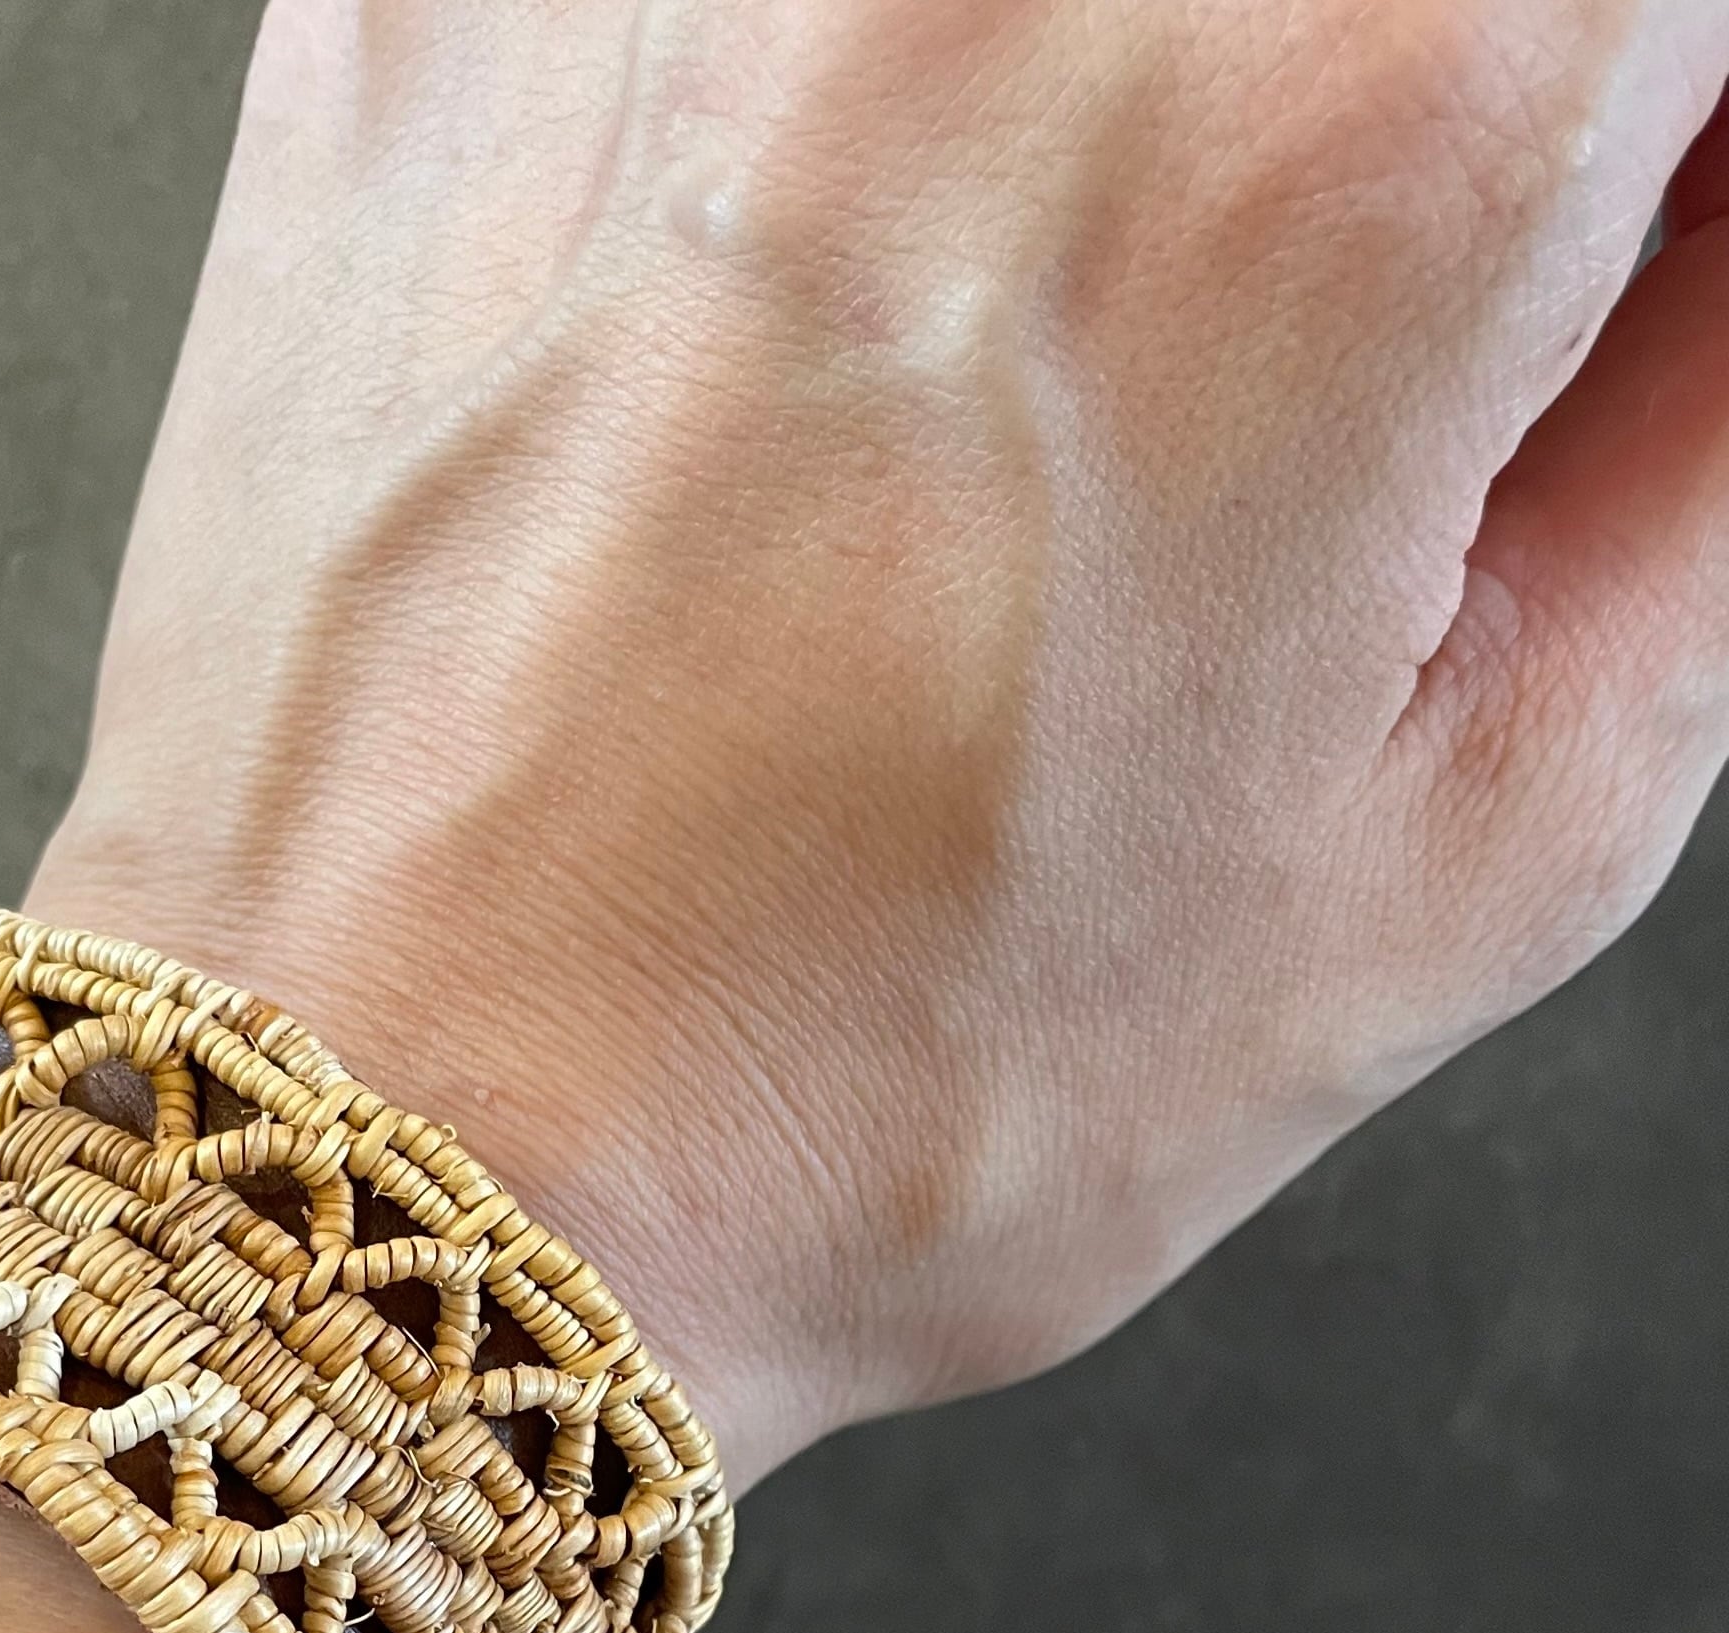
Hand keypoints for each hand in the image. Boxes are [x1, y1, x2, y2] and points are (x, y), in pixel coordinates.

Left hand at [34, 0, 1728, 1481]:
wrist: (387, 1164)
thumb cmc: (839, 1087)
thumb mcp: (1466, 847)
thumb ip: (1697, 432)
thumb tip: (1699, 218)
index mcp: (1362, 116)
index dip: (1641, 147)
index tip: (1579, 261)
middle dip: (1380, 133)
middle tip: (1253, 387)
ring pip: (1019, 3)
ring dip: (1057, 155)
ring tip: (970, 415)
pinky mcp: (430, 1)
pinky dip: (802, 130)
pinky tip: (774, 360)